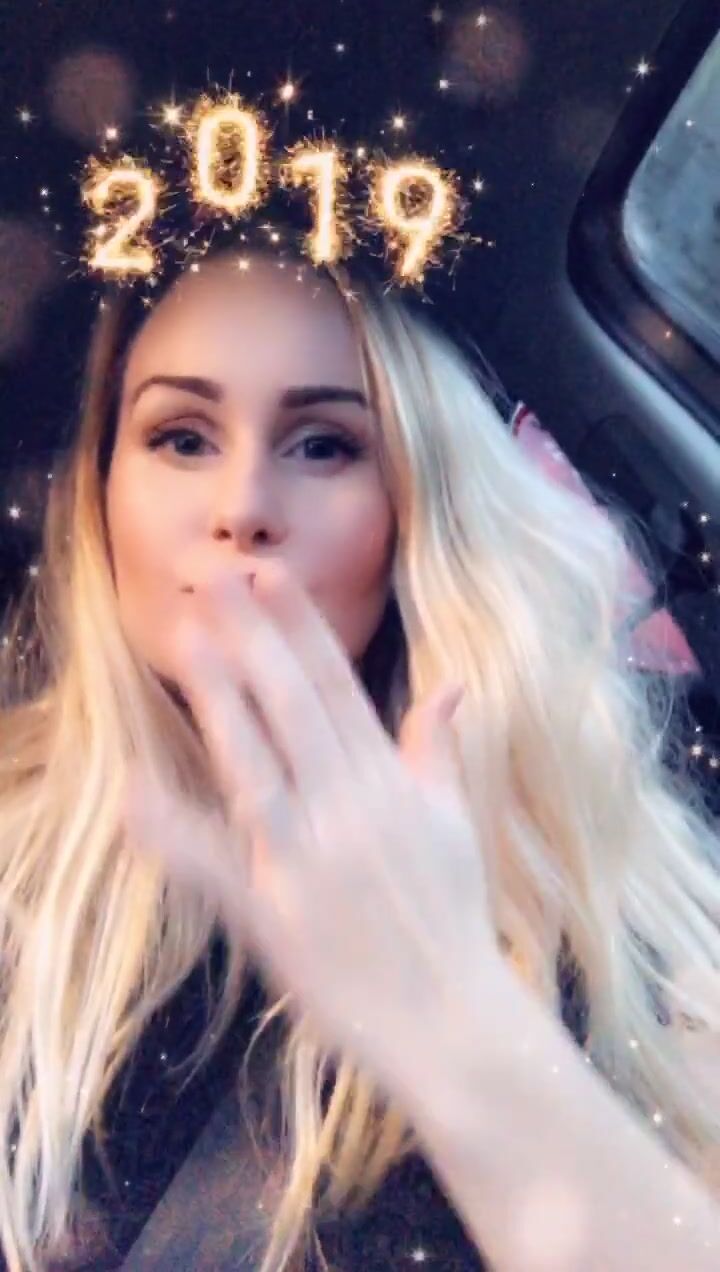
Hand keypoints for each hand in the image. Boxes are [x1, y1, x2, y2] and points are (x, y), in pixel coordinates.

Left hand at [125, 555, 501, 1098]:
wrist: (452, 1018)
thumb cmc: (453, 918)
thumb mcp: (454, 823)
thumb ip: (436, 750)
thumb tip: (451, 685)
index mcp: (389, 783)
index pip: (338, 687)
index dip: (300, 628)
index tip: (269, 575)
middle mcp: (347, 807)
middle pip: (292, 706)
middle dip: (253, 637)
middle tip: (215, 575)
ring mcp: (308, 857)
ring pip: (256, 763)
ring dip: (221, 699)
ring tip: (188, 639)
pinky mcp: (274, 912)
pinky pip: (217, 864)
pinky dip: (176, 830)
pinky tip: (136, 791)